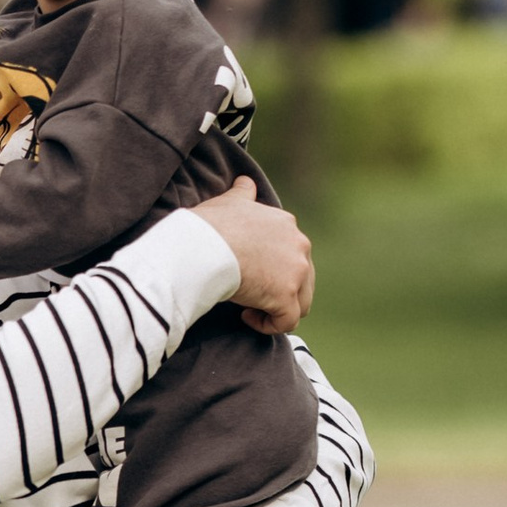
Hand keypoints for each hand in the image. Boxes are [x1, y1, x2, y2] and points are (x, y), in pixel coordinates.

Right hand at [194, 189, 313, 334]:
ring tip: (250, 308)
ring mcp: (296, 272)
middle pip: (302, 279)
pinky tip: (247, 317)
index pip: (292, 252)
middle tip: (252, 293)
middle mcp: (299, 246)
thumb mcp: (229, 201)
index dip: (273, 267)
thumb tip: (245, 182)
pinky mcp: (286, 297)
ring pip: (299, 302)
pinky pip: (286, 322)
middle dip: (280, 289)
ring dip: (277, 308)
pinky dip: (269, 325)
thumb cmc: (210, 226)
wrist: (203, 246)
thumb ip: (243, 193)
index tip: (249, 272)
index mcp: (287, 224)